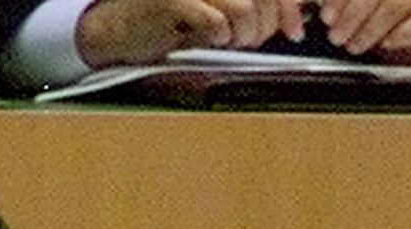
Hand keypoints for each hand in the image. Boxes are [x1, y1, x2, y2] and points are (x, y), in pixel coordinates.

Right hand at [77, 0, 305, 67]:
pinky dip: (219, 33)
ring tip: (231, 43)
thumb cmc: (166, 21)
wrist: (115, 29)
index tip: (295, 30)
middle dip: (267, 26)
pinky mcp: (169, 0)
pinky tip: (213, 38)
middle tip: (252, 41)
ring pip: (244, 6)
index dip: (289, 7)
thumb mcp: (215, 12)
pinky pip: (212, 19)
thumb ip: (250, 11)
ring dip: (246, 34)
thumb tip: (290, 20)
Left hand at [316, 0, 410, 60]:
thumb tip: (311, 14)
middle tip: (336, 36)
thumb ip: (333, 7)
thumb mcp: (348, 5)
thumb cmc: (371, 9)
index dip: (342, 0)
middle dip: (352, 16)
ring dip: (370, 30)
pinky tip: (385, 43)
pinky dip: (400, 34)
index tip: (326, 17)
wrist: (408, 24)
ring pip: (395, 6)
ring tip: (353, 46)